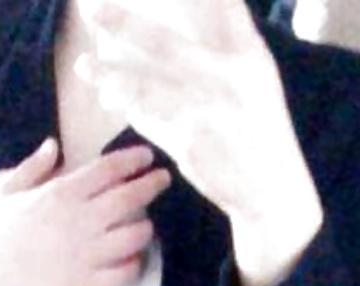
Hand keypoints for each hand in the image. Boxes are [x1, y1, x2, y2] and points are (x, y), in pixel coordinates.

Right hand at [0, 138, 173, 285]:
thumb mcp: (3, 192)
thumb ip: (32, 169)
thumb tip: (53, 146)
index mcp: (60, 193)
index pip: (110, 169)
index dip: (134, 159)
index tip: (147, 156)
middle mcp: (79, 221)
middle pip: (131, 197)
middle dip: (153, 185)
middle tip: (162, 181)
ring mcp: (85, 255)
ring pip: (135, 236)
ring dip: (144, 228)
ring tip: (143, 225)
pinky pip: (125, 274)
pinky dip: (134, 265)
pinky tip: (132, 260)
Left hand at [76, 0, 319, 228]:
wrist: (275, 192)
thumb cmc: (259, 130)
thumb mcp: (256, 79)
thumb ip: (227, 44)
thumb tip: (202, 11)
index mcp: (250, 53)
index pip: (222, 5)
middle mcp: (232, 75)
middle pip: (167, 44)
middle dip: (125, 24)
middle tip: (91, 9)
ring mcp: (212, 110)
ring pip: (150, 85)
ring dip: (113, 75)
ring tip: (84, 66)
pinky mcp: (195, 142)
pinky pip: (152, 122)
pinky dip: (129, 108)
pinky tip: (108, 97)